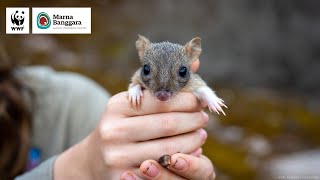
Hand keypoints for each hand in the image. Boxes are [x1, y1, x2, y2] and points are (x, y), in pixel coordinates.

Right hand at [53, 90, 207, 179]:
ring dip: (192, 140)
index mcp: (116, 106)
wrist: (96, 157)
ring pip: (168, 148)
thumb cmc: (122, 124)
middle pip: (167, 124)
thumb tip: (196, 62)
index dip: (185, 100)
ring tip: (201, 134)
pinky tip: (191, 152)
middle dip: (192, 120)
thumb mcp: (134, 102)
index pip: (160, 100)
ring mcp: (117, 156)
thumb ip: (162, 86)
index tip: (199, 101)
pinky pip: (162, 168)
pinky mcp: (123, 177)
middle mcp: (113, 130)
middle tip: (203, 118)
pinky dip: (182, 160)